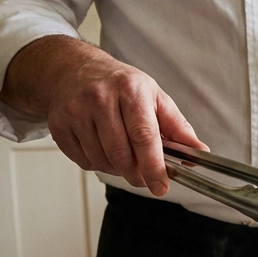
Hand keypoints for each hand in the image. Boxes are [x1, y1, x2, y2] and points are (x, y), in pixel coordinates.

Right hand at [0, 35, 206, 195]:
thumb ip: (178, 127)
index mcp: (130, 90)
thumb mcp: (154, 97)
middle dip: (136, 174)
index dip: (154, 166)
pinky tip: (101, 147)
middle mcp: (100, 98)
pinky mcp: (58, 125)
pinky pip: (83, 162)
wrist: (74, 69)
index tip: (161, 187)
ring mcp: (76, 111)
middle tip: (145, 176)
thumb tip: (199, 153)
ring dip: (117, 169)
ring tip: (122, 153)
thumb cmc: (120, 86)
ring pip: (101, 161)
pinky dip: (97, 163)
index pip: (144, 136)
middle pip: (121, 155)